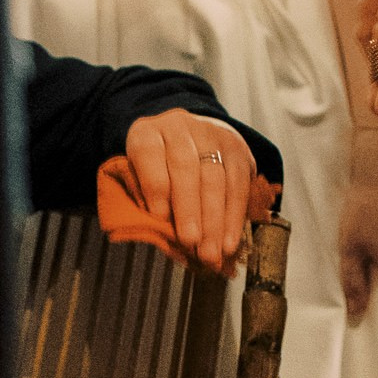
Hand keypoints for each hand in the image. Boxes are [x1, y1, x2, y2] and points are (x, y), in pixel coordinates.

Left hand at [122, 110, 254, 277]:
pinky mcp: (237, 148)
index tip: (159, 217)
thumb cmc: (157, 171)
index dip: (154, 185)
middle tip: (190, 242)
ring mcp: (211, 134)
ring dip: (214, 220)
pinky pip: (239, 184)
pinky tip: (229, 241)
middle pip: (185, 167)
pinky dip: (234, 217)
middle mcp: (179, 126)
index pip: (149, 153)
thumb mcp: (138, 178)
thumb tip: (159, 231)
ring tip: (211, 251)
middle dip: (189, 209)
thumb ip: (143, 199)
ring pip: (215, 177)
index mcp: (146, 133)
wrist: (190, 139)